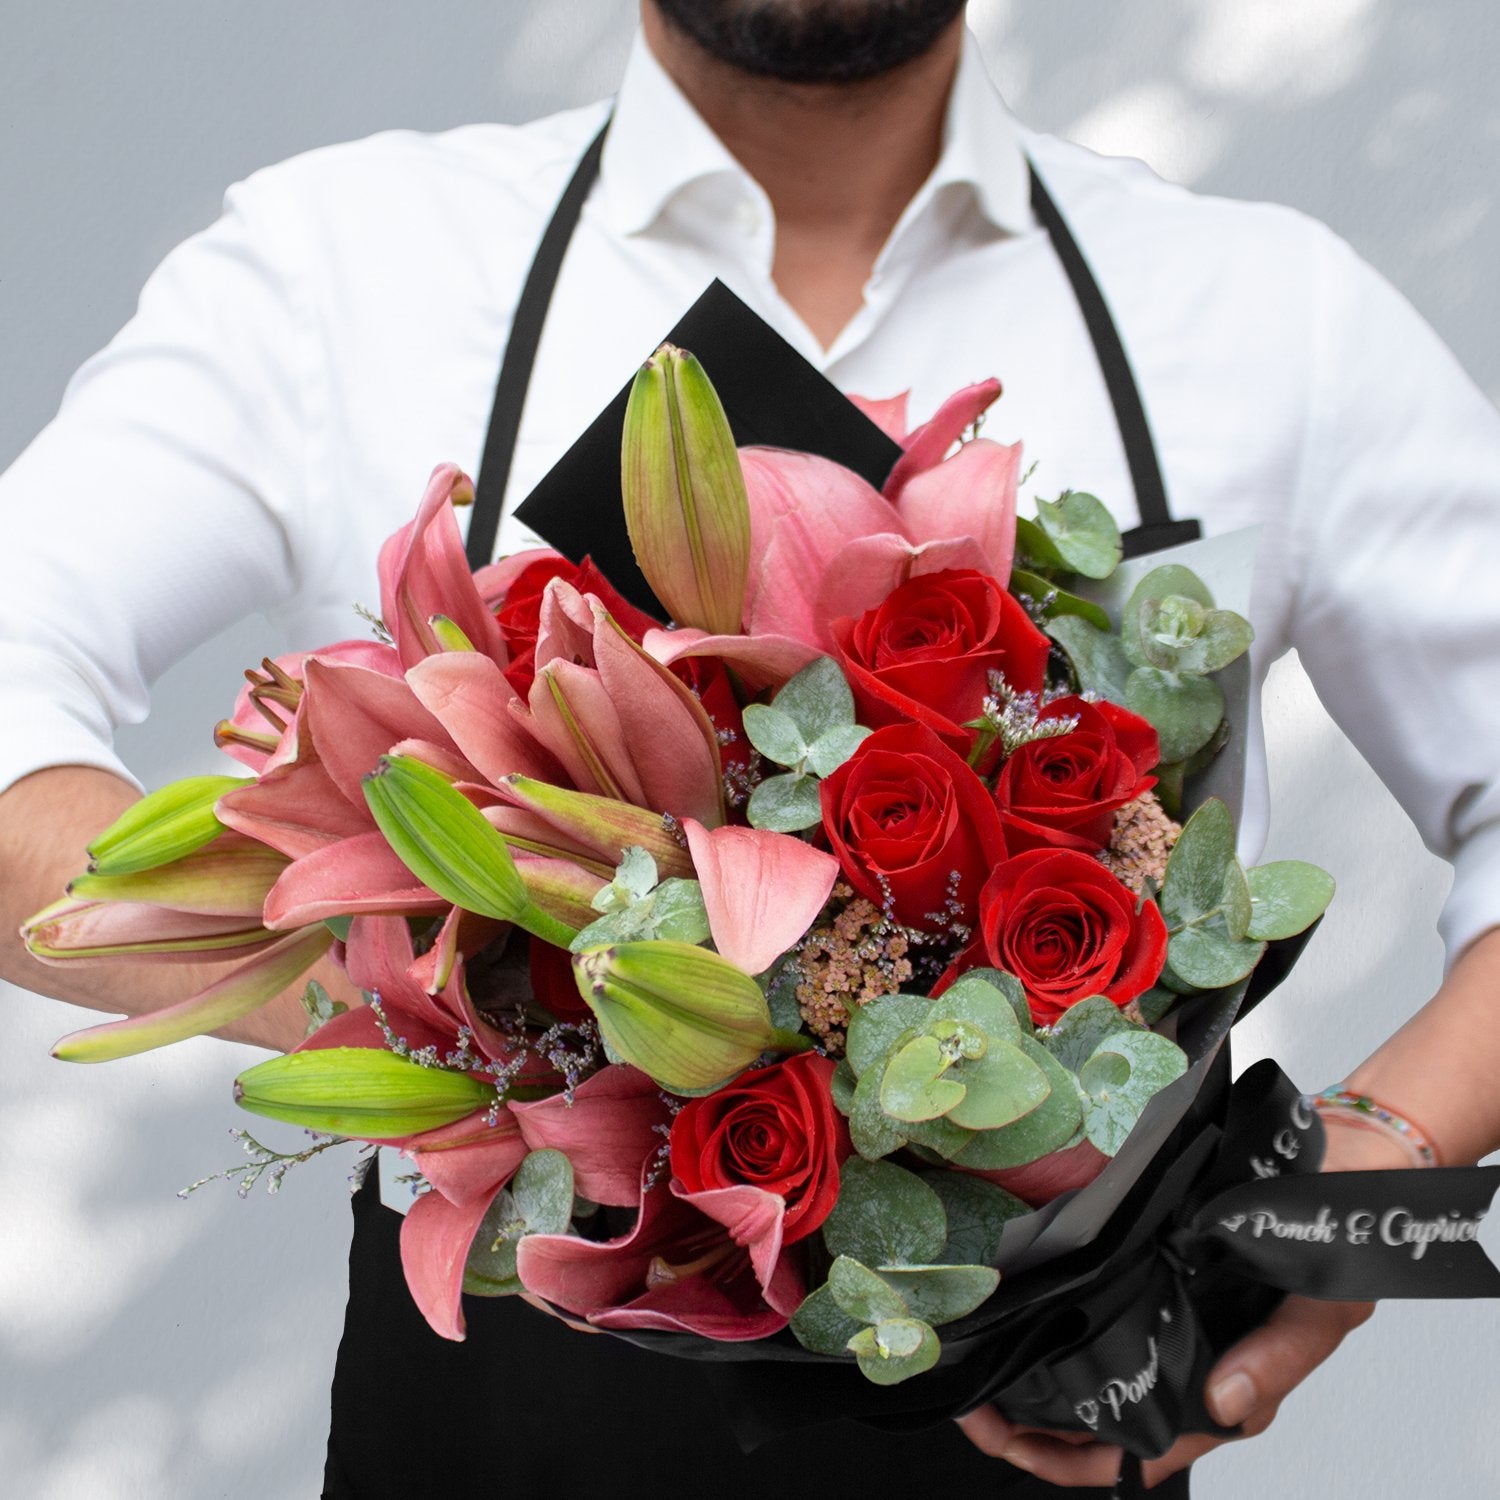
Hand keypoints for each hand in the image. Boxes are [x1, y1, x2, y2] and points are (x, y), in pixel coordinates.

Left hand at [954, 1115, 1405, 1487]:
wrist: (1340, 1160)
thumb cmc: (1334, 1244)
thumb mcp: (1321, 1307)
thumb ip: (1276, 1359)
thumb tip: (1224, 1404)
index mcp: (1228, 1388)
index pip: (1142, 1453)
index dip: (1071, 1459)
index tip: (1009, 1441)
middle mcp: (1191, 1363)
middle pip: (1102, 1421)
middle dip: (1033, 1425)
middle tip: (974, 1404)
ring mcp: (1170, 1318)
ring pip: (1093, 1370)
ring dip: (1039, 1377)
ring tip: (982, 1365)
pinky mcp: (1157, 1271)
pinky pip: (1103, 1307)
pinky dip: (1062, 1316)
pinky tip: (1024, 1305)